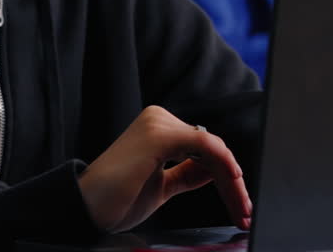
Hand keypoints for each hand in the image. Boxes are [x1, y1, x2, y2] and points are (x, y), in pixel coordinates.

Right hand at [77, 105, 251, 232]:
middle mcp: (159, 120)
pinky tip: (232, 181)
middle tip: (244, 212)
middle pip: (212, 149)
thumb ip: (188, 174)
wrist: (87, 209)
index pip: (205, 148)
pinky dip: (223, 163)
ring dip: (232, 181)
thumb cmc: (116, 200)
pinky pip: (204, 144)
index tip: (240, 204)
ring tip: (239, 208)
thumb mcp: (162, 186)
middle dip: (233, 183)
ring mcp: (158, 124)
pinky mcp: (159, 135)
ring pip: (213, 148)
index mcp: (159, 128)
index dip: (227, 177)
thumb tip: (217, 170)